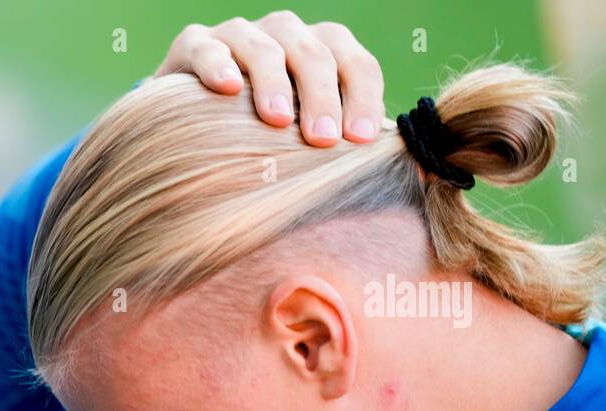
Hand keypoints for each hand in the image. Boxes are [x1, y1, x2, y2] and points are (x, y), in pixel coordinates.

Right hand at [153, 12, 383, 146]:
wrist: (190, 125)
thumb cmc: (259, 138)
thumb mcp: (303, 139)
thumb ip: (347, 148)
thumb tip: (415, 180)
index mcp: (321, 51)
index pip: (354, 63)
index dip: (363, 97)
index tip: (361, 139)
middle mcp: (284, 35)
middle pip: (313, 53)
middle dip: (321, 96)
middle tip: (323, 140)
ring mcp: (238, 36)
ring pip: (265, 46)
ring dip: (274, 81)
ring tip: (277, 119)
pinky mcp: (194, 45)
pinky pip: (207, 48)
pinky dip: (217, 64)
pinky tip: (227, 88)